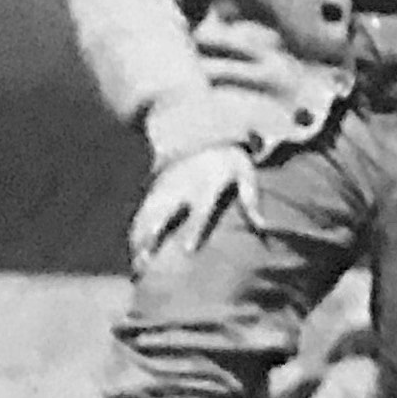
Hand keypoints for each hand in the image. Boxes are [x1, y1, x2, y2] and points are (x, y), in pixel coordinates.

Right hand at [130, 145, 254, 267]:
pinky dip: (135, 230)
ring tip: (136, 262)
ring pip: (145, 215)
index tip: (188, 250)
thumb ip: (251, 199)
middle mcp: (181, 189)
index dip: (194, 230)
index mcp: (206, 187)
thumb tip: (264, 226)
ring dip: (139, 238)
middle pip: (162, 214)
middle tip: (146, 260)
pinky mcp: (153, 189)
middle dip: (152, 236)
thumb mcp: (246, 172)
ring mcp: (164, 188)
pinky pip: (140, 212)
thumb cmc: (229, 161)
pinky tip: (132, 250)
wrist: (203, 135)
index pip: (200, 212)